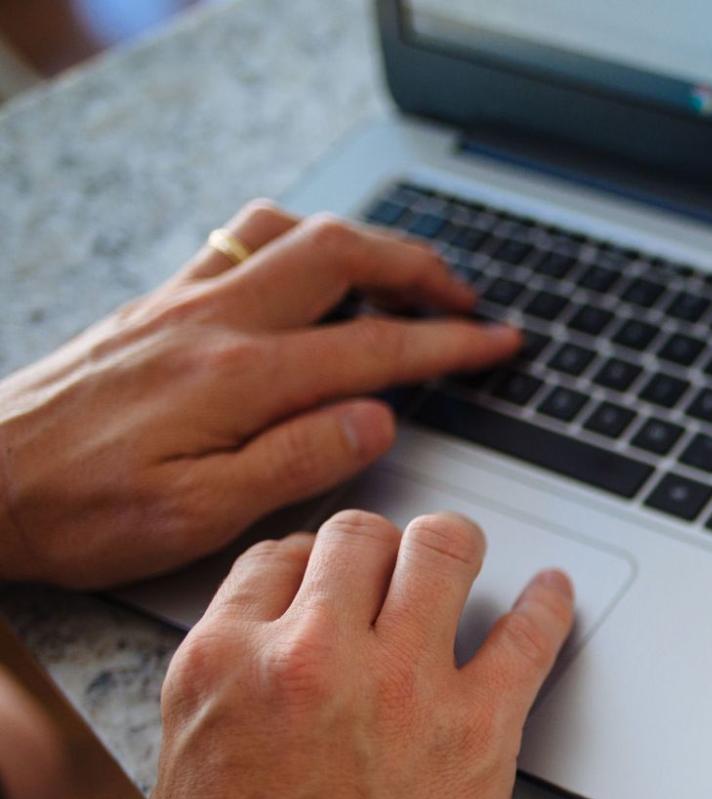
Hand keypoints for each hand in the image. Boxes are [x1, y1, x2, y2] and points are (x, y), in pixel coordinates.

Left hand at [0, 200, 519, 588]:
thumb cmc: (76, 511)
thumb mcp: (199, 515)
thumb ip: (297, 460)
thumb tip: (378, 420)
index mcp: (239, 378)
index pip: (375, 347)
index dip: (449, 343)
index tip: (498, 342)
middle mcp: (213, 322)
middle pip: (341, 255)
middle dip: (420, 268)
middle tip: (468, 298)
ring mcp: (181, 303)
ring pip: (289, 232)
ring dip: (360, 243)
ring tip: (401, 275)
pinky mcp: (155, 306)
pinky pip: (239, 241)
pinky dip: (295, 240)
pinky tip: (306, 273)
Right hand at [47, 512, 571, 798]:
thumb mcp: (186, 777)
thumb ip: (227, 697)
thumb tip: (262, 658)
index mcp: (225, 663)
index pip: (277, 559)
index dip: (313, 566)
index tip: (336, 578)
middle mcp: (312, 654)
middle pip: (359, 538)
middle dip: (380, 550)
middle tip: (401, 570)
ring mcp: (403, 685)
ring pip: (441, 551)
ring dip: (455, 549)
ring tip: (466, 558)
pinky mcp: (481, 727)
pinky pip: (530, 633)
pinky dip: (551, 605)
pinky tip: (557, 594)